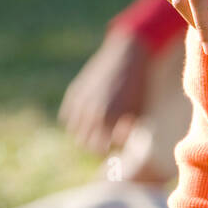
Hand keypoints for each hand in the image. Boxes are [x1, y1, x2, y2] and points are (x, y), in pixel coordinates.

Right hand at [58, 28, 149, 155]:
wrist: (128, 56)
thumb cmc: (140, 86)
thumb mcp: (139, 112)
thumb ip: (127, 133)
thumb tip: (117, 147)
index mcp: (109, 119)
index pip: (100, 150)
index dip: (107, 152)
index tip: (114, 150)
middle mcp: (91, 112)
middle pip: (84, 144)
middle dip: (94, 146)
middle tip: (105, 142)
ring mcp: (80, 102)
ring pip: (73, 132)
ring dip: (84, 134)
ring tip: (98, 129)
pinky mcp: (74, 93)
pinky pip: (67, 117)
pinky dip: (75, 121)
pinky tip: (89, 117)